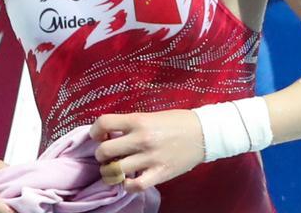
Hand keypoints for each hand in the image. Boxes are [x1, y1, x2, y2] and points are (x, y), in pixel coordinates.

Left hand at [89, 110, 205, 193]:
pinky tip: (130, 179)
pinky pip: (133, 186)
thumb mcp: (152, 115)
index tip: (101, 136)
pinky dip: (126, 184)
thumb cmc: (179, 122)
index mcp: (139, 120)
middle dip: (102, 155)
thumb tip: (111, 135)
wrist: (205, 133)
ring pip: (114, 171)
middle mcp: (141, 139)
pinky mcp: (159, 174)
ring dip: (111, 172)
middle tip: (110, 155)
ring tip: (117, 168)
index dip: (96, 131)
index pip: (103, 123)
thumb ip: (132, 124)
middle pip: (103, 151)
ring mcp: (150, 158)